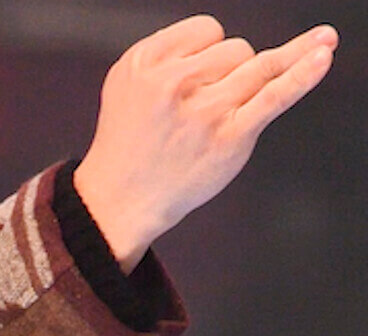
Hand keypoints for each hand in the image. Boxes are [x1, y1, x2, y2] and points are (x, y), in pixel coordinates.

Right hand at [74, 15, 337, 272]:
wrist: (120, 198)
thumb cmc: (129, 143)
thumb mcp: (127, 84)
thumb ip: (168, 56)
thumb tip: (230, 41)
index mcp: (143, 64)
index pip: (206, 30)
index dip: (207, 52)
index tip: (193, 79)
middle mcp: (171, 82)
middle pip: (235, 48)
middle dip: (228, 72)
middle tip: (199, 109)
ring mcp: (204, 110)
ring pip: (257, 66)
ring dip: (255, 81)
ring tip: (258, 86)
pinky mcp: (229, 136)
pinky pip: (276, 94)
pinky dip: (304, 73)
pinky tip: (322, 55)